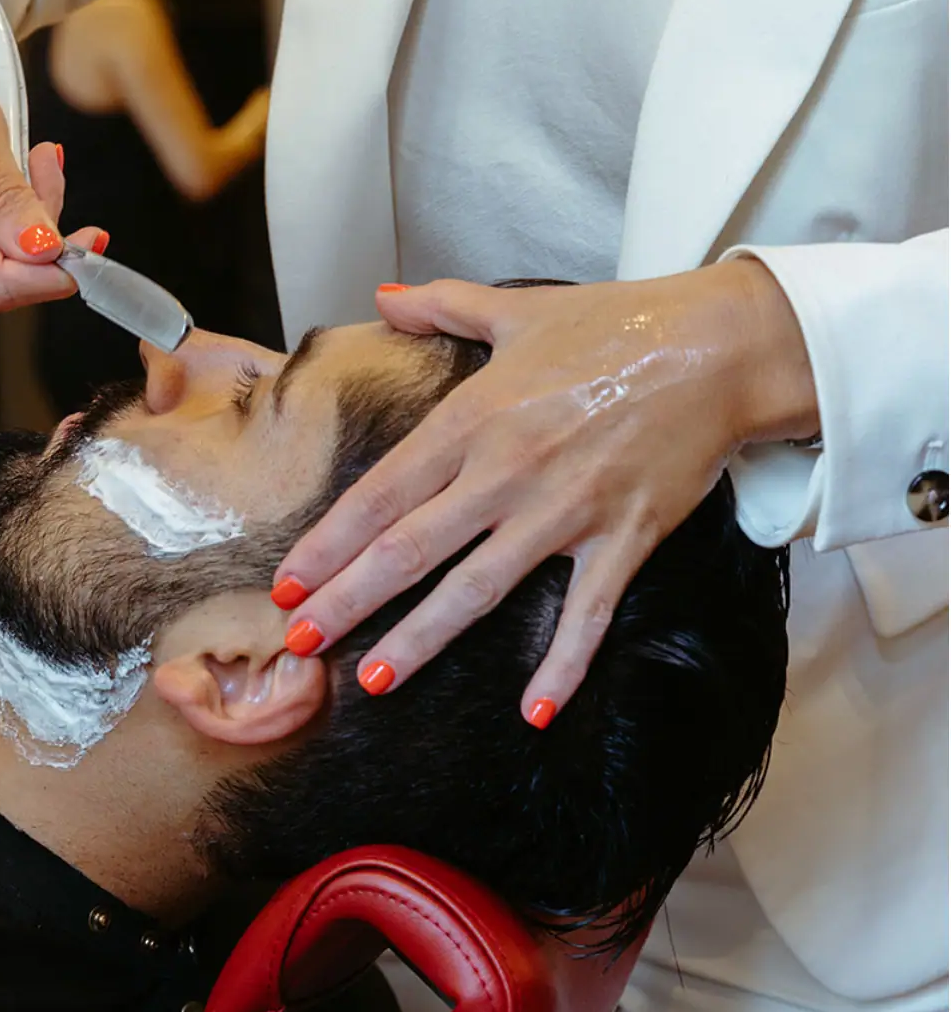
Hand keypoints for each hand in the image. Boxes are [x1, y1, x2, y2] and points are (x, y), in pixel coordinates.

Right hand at [0, 10, 106, 309]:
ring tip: (25, 159)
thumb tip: (42, 253)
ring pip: (1, 265)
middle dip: (42, 228)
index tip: (92, 241)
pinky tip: (1, 181)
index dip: (52, 273)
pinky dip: (8, 221)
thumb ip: (7, 196)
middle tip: (46, 162)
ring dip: (28, 218)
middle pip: (5, 273)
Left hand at [271, 261, 816, 723]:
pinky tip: (535, 713)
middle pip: (409, 550)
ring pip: (476, 591)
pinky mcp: (623, 539)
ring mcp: (565, 512)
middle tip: (300, 644)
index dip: (329, 543)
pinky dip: (562, 665)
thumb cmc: (618, 325)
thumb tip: (382, 298)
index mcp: (472, 419)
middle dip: (348, 601)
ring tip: (374, 679)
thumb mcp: (519, 309)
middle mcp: (506, 472)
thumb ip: (442, 306)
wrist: (724, 345)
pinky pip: (586, 615)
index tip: (288, 584)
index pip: (380, 494)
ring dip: (422, 640)